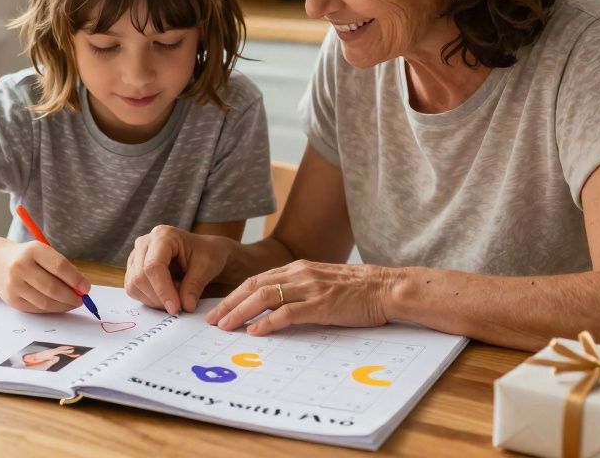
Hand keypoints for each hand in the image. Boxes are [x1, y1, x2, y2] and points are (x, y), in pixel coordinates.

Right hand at [0, 241, 89, 313]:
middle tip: (81, 300)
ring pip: (45, 301)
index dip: (76, 279)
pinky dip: (51, 309)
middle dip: (71, 297)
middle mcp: (21, 266)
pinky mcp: (11, 299)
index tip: (86, 288)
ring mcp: (14, 284)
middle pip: (52, 287)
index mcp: (33, 250)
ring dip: (63, 306)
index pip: (60, 266)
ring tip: (72, 303)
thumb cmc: (28, 258)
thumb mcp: (43, 253)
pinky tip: (58, 306)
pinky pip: (36, 308)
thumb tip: (81, 289)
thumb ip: (62, 268)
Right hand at [125, 225, 232, 314]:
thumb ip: (194, 286)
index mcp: (163, 235)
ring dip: (154, 300)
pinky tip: (167, 295)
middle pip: (140, 276)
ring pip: (134, 285)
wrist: (203, 252)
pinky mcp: (133, 268)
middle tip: (180, 306)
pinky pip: (133, 289)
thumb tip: (185, 307)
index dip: (162, 290)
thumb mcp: (207, 267)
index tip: (176, 308)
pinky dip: (150, 299)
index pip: (153, 266)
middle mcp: (144, 242)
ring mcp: (135, 255)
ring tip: (176, 296)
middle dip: (159, 298)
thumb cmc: (207, 254)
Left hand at [207, 261, 396, 335]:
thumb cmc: (357, 290)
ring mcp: (309, 288)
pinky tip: (255, 331)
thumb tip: (275, 310)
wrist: (386, 288)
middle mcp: (299, 274)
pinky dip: (267, 322)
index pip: (257, 279)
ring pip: (264, 296)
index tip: (219, 309)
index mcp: (297, 268)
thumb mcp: (322, 283)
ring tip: (226, 327)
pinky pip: (287, 312)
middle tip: (213, 321)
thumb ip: (299, 291)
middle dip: (229, 303)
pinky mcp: (321, 304)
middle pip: (253, 286)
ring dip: (241, 312)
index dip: (235, 295)